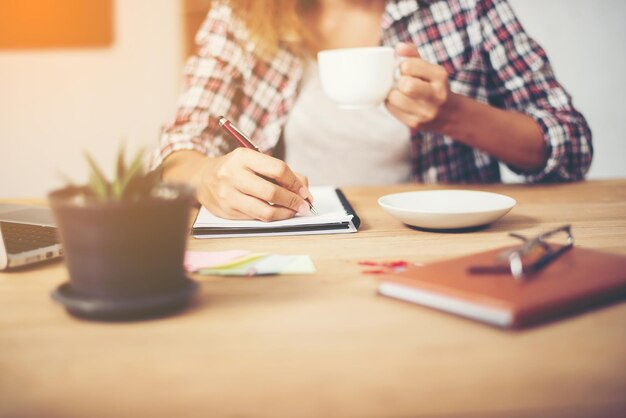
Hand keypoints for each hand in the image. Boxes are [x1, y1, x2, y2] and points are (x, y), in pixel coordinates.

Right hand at [195, 148, 312, 220]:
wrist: (202, 179)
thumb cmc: (235, 169)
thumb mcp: (254, 161)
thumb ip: (280, 172)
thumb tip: (303, 188)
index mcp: (243, 157)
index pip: (278, 169)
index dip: (295, 183)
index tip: (304, 191)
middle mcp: (233, 175)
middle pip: (272, 192)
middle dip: (293, 201)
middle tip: (304, 205)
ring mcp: (228, 195)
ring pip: (265, 211)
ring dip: (285, 213)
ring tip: (294, 212)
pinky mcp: (227, 211)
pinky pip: (256, 218)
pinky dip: (272, 217)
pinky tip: (278, 213)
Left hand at [386, 43, 451, 130]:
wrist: (448, 114)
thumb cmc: (432, 85)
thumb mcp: (428, 67)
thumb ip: (412, 54)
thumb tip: (398, 47)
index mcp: (439, 75)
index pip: (408, 66)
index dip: (402, 67)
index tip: (406, 71)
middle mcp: (436, 95)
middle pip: (405, 85)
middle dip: (398, 82)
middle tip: (402, 83)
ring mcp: (426, 112)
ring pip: (395, 98)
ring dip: (392, 93)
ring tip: (399, 92)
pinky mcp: (415, 123)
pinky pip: (391, 109)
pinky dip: (391, 104)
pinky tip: (399, 102)